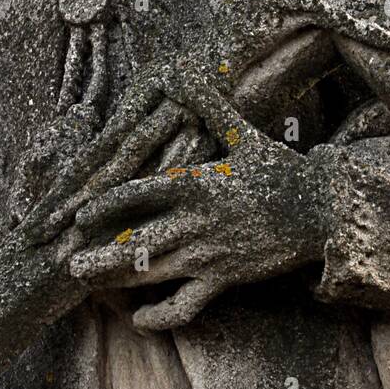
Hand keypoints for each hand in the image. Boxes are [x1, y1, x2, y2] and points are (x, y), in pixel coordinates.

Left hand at [69, 125, 330, 331]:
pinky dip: (161, 316)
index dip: (108, 205)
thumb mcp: (243, 134)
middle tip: (69, 263)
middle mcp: (197, 222)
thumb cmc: (279, 169)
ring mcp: (210, 255)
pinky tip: (140, 319)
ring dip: (117, 279)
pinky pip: (186, 305)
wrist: (320, 211)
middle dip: (101, 254)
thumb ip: (210, 106)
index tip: (81, 214)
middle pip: (139, 242)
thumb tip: (186, 70)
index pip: (142, 194)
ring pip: (154, 273)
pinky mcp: (225, 280)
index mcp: (198, 184)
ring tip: (88, 282)